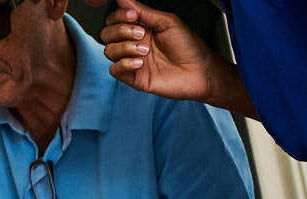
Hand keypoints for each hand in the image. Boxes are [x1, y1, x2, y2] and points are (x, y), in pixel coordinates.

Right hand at [99, 0, 218, 100]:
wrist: (199, 71)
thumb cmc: (188, 45)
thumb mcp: (166, 22)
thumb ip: (143, 11)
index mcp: (140, 28)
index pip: (115, 19)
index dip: (119, 16)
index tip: (135, 16)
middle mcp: (133, 43)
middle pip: (107, 34)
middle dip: (120, 31)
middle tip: (141, 33)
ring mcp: (132, 61)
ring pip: (108, 51)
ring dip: (124, 47)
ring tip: (145, 50)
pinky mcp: (134, 78)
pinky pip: (114, 70)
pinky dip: (123, 64)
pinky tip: (140, 63)